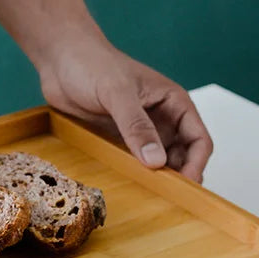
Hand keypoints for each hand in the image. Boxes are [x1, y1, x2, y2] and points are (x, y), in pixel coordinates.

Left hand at [38, 36, 212, 182]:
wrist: (60, 59)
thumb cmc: (92, 63)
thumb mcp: (118, 94)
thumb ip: (136, 126)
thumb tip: (157, 161)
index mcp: (173, 102)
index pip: (198, 139)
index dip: (196, 163)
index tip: (185, 185)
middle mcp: (160, 119)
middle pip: (182, 156)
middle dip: (178, 176)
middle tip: (166, 199)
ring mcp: (138, 130)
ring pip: (157, 162)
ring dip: (155, 178)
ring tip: (148, 196)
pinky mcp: (117, 138)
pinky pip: (132, 162)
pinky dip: (134, 175)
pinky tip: (127, 186)